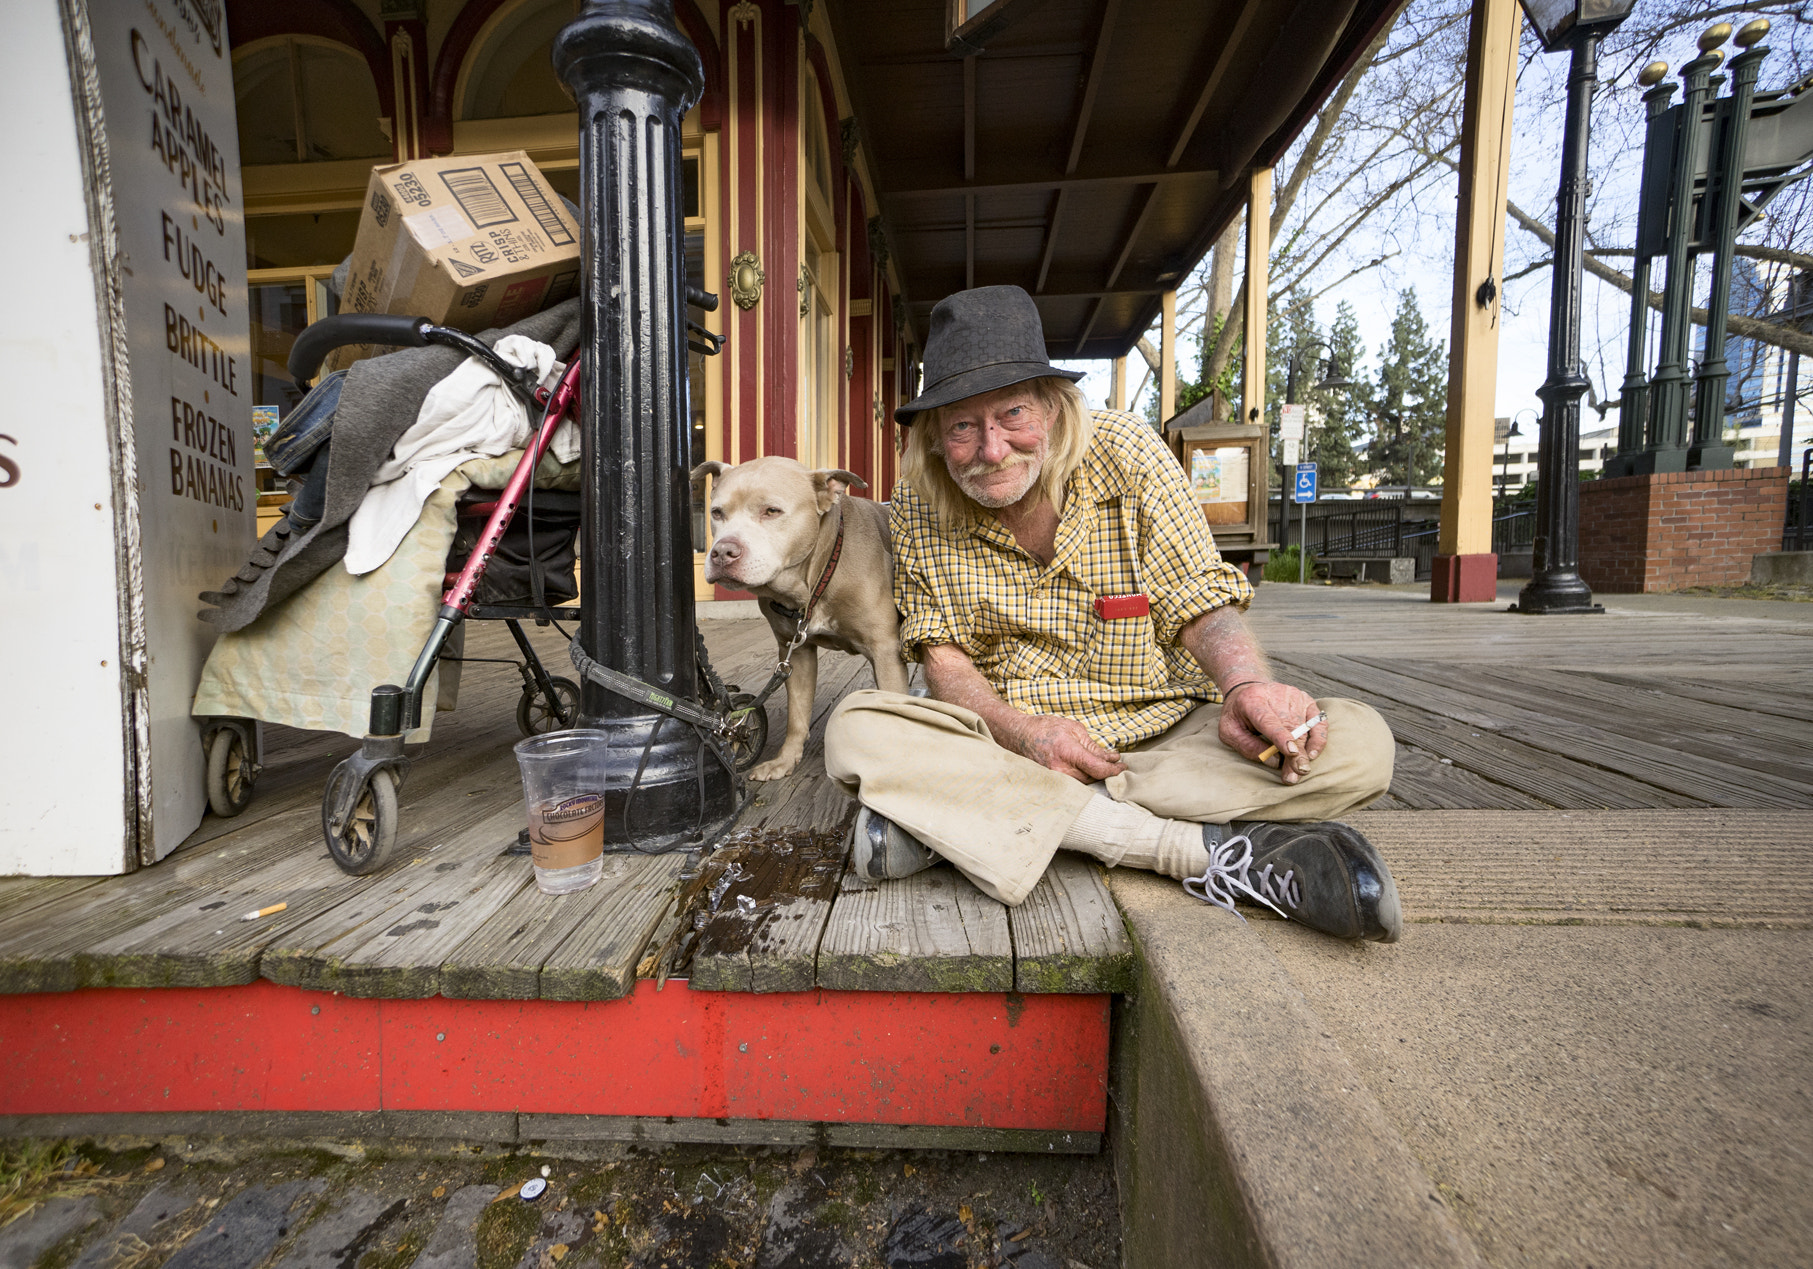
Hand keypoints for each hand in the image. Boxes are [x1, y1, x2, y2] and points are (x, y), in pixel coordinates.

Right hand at [1004, 713, 1126, 782]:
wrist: (1020, 735)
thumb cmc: (1047, 728)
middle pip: (1092, 778)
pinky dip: (1083, 778)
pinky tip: (1087, 771)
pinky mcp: (1052, 783)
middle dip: (1105, 772)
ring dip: (1095, 776)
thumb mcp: (1074, 730)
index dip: (1114, 770)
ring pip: (1084, 784)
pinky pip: (1073, 784)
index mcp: (1067, 752)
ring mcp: (1054, 779)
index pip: (1097, 769)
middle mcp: (1060, 769)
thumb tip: (1112, 758)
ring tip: (1100, 765)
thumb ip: (1094, 747)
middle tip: (1114, 764)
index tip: (1122, 766)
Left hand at [1218, 682, 1325, 783]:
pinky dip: (1318, 739)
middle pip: (1290, 728)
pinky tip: (1313, 753)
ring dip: (1304, 752)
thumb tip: (1275, 762)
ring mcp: (1294, 696)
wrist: (1247, 689)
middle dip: (1295, 755)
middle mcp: (1276, 695)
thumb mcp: (1229, 731)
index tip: (1291, 753)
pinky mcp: (1306, 700)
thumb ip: (1247, 747)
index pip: (1269, 720)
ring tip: (1299, 770)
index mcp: (1252, 701)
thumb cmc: (1237, 714)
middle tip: (1294, 776)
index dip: (1281, 737)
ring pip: (1304, 729)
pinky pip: (1318, 723)